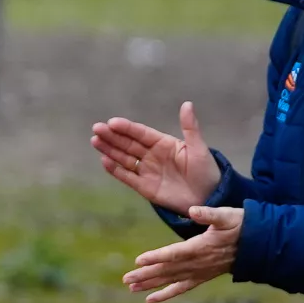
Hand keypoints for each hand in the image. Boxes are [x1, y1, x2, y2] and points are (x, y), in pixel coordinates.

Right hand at [91, 102, 224, 212]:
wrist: (209, 198)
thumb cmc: (206, 171)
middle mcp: (152, 155)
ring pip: (124, 158)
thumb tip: (187, 104)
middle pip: (128, 144)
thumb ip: (190, 127)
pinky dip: (115, 169)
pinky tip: (104, 160)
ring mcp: (147, 171)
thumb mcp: (198, 148)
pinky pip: (127, 176)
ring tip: (95, 141)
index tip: (112, 122)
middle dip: (112, 136)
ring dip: (109, 150)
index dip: (127, 128)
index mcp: (163, 143)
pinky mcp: (144, 187)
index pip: (141, 133)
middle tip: (97, 128)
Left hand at [122, 205, 242, 302]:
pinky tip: (149, 300)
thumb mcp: (227, 215)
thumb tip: (194, 210)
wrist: (258, 244)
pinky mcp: (201, 277)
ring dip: (150, 284)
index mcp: (201, 247)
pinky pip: (181, 288)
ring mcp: (199, 272)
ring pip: (171, 280)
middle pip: (168, 270)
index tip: (139, 260)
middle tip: (126, 279)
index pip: (175, 253)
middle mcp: (198, 263)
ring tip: (130, 288)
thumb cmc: (240, 225)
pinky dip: (165, 294)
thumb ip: (210, 214)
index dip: (157, 256)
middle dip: (146, 275)